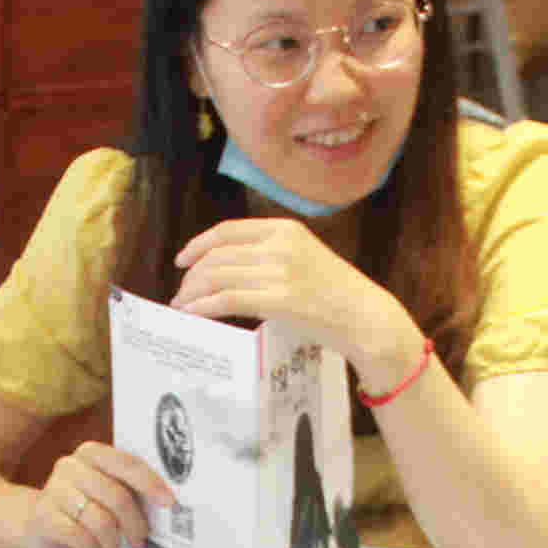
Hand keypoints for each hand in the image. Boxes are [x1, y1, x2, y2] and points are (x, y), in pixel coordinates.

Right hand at [17, 441, 174, 547]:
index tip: (169, 503)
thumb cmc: (81, 505)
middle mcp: (71, 466)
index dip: (150, 483)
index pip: (127, 464)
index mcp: (91, 453)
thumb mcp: (103, 489)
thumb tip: (165, 505)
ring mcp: (54, 490)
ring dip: (113, 541)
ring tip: (112, 546)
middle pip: (117, 496)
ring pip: (100, 520)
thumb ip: (128, 489)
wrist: (36, 522)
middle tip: (140, 539)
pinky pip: (80, 536)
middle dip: (135, 523)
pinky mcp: (44, 516)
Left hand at [172, 217, 416, 389]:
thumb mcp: (303, 258)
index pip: (228, 231)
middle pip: (217, 256)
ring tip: (184, 307)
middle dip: (192, 277)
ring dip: (192, 294)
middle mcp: (279, 245)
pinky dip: (203, 307)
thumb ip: (270, 255)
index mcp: (284, 229)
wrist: (364, 317)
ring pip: (217, 277)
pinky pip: (226, 300)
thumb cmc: (335, 294)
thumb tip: (227, 269)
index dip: (198, 245)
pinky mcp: (278, 300)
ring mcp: (278, 272)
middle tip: (182, 294)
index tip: (182, 260)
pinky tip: (194, 314)